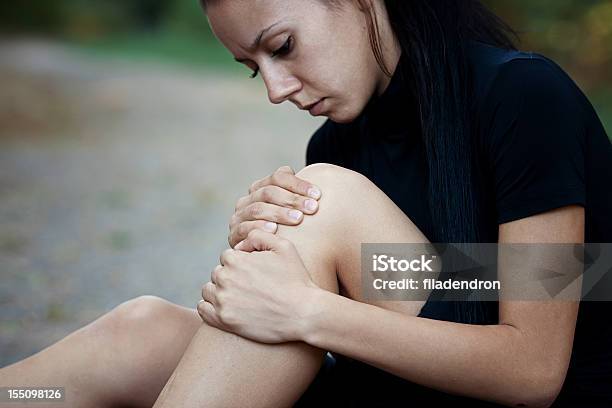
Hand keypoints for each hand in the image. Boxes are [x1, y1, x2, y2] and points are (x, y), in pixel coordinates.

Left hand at [198, 230, 320, 343]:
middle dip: (231, 277)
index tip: (255, 271)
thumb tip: (241, 245)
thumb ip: (258, 236)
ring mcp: (223, 301)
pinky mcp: (224, 321)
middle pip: (218, 273)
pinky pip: (203, 310)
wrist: (303, 314)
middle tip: (251, 286)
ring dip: (220, 291)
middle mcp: (225, 279)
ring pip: (209, 290)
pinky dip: (210, 307)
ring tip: (240, 297)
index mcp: (235, 260)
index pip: (227, 257)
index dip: (242, 262)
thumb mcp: (284, 246)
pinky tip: (227, 307)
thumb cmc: (296, 279)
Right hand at [228, 166, 320, 247]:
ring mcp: (239, 218)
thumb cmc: (289, 234)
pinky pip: (244, 228)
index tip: (318, 195)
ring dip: (279, 213)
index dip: (298, 184)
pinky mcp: (234, 236)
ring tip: (298, 218)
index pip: (277, 178)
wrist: (268, 261)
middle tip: (312, 208)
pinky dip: (259, 227)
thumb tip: (315, 187)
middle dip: (292, 199)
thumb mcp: (295, 214)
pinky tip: (274, 230)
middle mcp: (247, 201)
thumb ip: (300, 197)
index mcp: (260, 189)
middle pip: (268, 192)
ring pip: (257, 209)